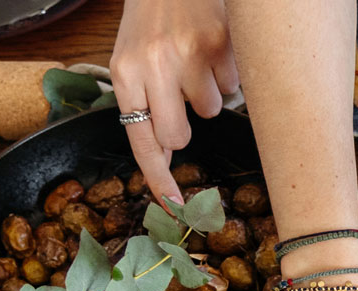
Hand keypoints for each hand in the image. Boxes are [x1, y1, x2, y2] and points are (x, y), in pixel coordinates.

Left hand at [109, 0, 239, 203]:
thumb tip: (167, 152)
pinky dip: (226, 72)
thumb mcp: (131, 57)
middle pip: (180, 135)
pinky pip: (232, 85)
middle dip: (185, 127)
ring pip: (211, 109)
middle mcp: (154, 65)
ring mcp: (189, 55)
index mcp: (125, 72)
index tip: (173, 205)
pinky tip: (212, 48)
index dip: (158, 177)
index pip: (141, 139)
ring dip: (208, 92)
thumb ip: (143, 101)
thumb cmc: (151, 19)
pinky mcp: (219, 44)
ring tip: (195, 60)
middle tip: (181, 99)